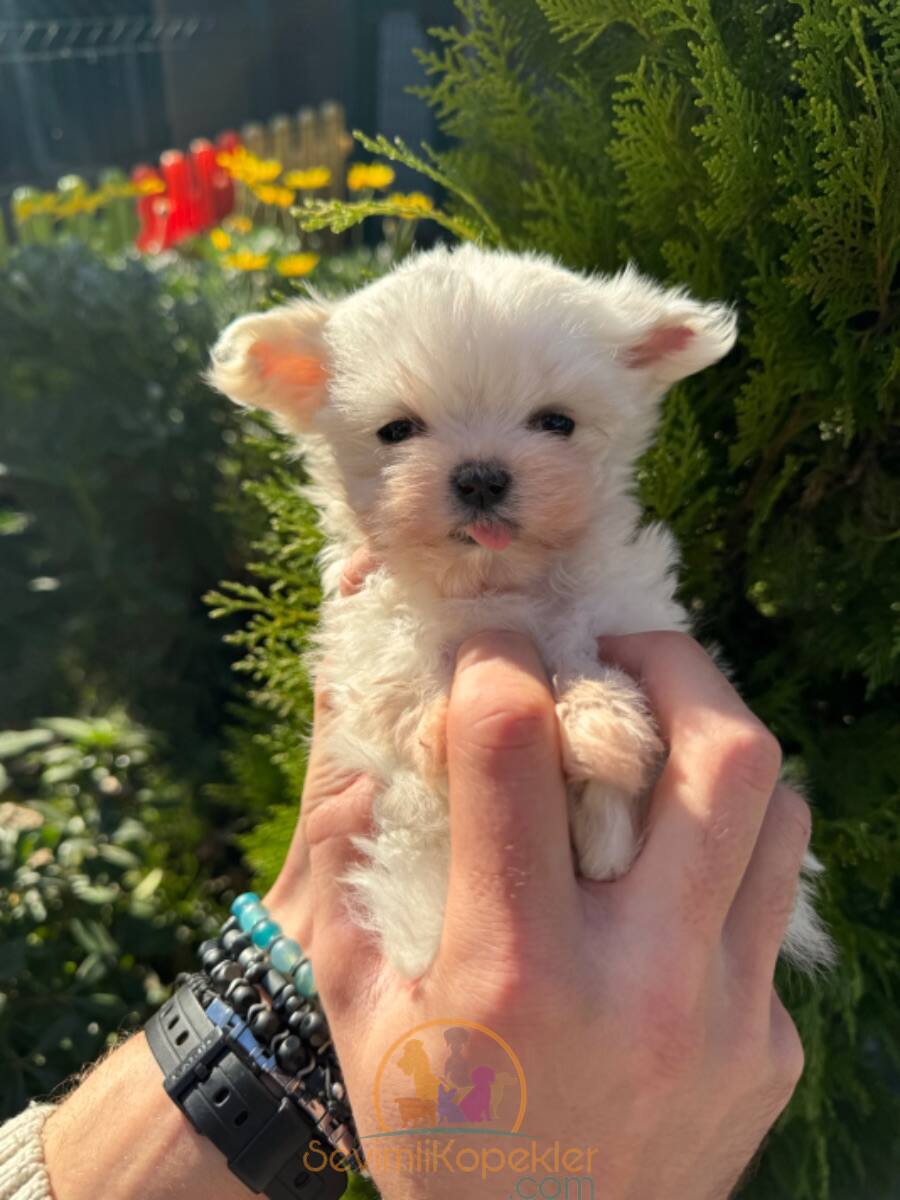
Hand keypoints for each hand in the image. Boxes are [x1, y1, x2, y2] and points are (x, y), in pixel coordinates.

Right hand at [265, 629, 808, 1199]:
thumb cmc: (436, 1147)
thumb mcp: (363, 1018)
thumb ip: (358, 877)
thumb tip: (378, 747)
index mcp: (514, 968)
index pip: (515, 751)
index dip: (498, 665)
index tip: (491, 651)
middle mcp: (643, 982)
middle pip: (720, 754)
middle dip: (673, 662)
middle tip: (620, 659)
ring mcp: (730, 1016)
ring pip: (778, 811)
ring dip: (717, 749)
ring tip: (657, 752)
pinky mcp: (773, 1047)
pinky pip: (772, 905)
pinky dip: (723, 856)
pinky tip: (666, 883)